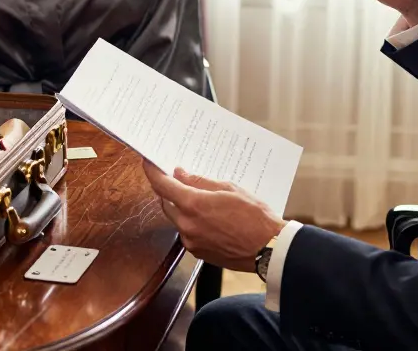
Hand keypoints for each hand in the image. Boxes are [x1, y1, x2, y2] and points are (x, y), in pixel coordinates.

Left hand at [142, 160, 285, 270]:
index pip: (162, 185)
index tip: (149, 163)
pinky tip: (208, 218)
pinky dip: (192, 222)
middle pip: (166, 203)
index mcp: (193, 205)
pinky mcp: (198, 252)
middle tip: (178, 179)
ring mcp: (191, 241)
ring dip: (182, 207)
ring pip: (177, 218)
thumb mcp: (228, 189)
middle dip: (169, 190)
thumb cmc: (254, 217)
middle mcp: (187, 224)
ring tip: (200, 199)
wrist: (269, 249)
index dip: (152, 172)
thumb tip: (180, 175)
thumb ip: (200, 182)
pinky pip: (187, 232)